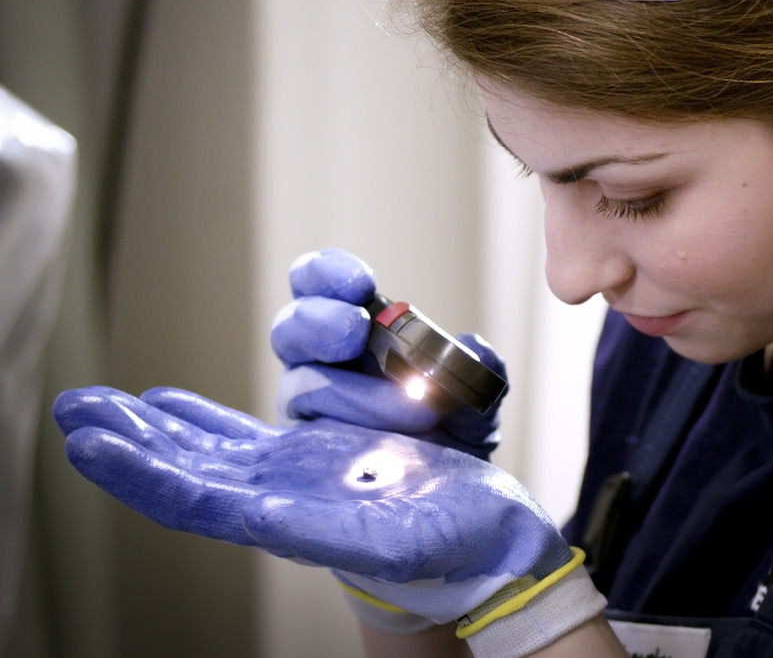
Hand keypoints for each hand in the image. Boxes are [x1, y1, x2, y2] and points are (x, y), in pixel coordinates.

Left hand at [52, 385, 596, 640]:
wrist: (487, 543)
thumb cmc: (447, 546)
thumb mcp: (387, 539)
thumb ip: (319, 527)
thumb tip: (252, 512)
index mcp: (284, 521)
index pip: (189, 499)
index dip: (135, 471)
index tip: (86, 441)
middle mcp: (276, 500)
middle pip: (180, 469)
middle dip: (123, 438)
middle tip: (72, 407)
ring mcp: (290, 478)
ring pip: (201, 451)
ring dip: (148, 425)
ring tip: (101, 401)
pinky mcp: (312, 461)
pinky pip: (239, 439)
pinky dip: (198, 420)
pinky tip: (170, 404)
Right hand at [269, 248, 504, 459]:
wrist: (455, 500)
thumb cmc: (456, 435)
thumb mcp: (480, 399)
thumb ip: (480, 369)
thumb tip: (472, 348)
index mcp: (358, 332)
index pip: (320, 284)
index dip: (329, 274)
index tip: (360, 283)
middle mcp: (323, 365)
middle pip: (292, 328)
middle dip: (320, 321)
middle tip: (355, 331)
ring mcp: (310, 414)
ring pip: (300, 386)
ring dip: (350, 392)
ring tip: (414, 410)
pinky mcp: (304, 461)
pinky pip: (295, 447)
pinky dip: (327, 442)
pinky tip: (364, 450)